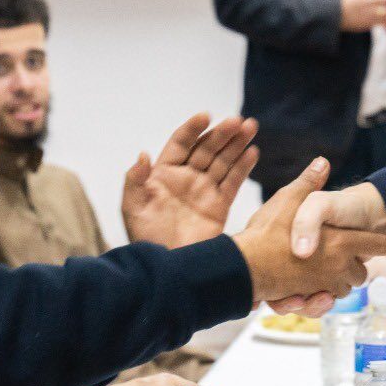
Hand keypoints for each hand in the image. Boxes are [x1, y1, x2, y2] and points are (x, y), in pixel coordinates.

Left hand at [123, 114, 258, 247]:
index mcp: (163, 174)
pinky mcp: (219, 205)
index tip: (205, 116)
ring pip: (223, 161)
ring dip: (236, 144)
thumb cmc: (145, 239)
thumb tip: (143, 154)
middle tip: (237, 121)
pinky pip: (233, 182)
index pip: (180, 143)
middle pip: (206, 148)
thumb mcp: (132, 209)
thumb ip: (135, 181)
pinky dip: (243, 167)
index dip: (192, 129)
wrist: (167, 269)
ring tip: (250, 127)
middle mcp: (185, 178)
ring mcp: (204, 191)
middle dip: (221, 134)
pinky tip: (252, 152)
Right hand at [233, 159, 385, 303]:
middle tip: (337, 257)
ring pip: (340, 290)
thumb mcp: (289, 200)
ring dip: (333, 285)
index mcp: (340, 242)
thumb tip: (322, 162)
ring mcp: (324, 286)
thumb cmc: (266, 234)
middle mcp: (338, 267)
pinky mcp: (308, 301)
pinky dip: (315, 300)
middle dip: (353, 268)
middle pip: (358, 274)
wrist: (243, 269)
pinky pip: (321, 304)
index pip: (377, 245)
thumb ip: (309, 183)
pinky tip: (302, 291)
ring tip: (316, 273)